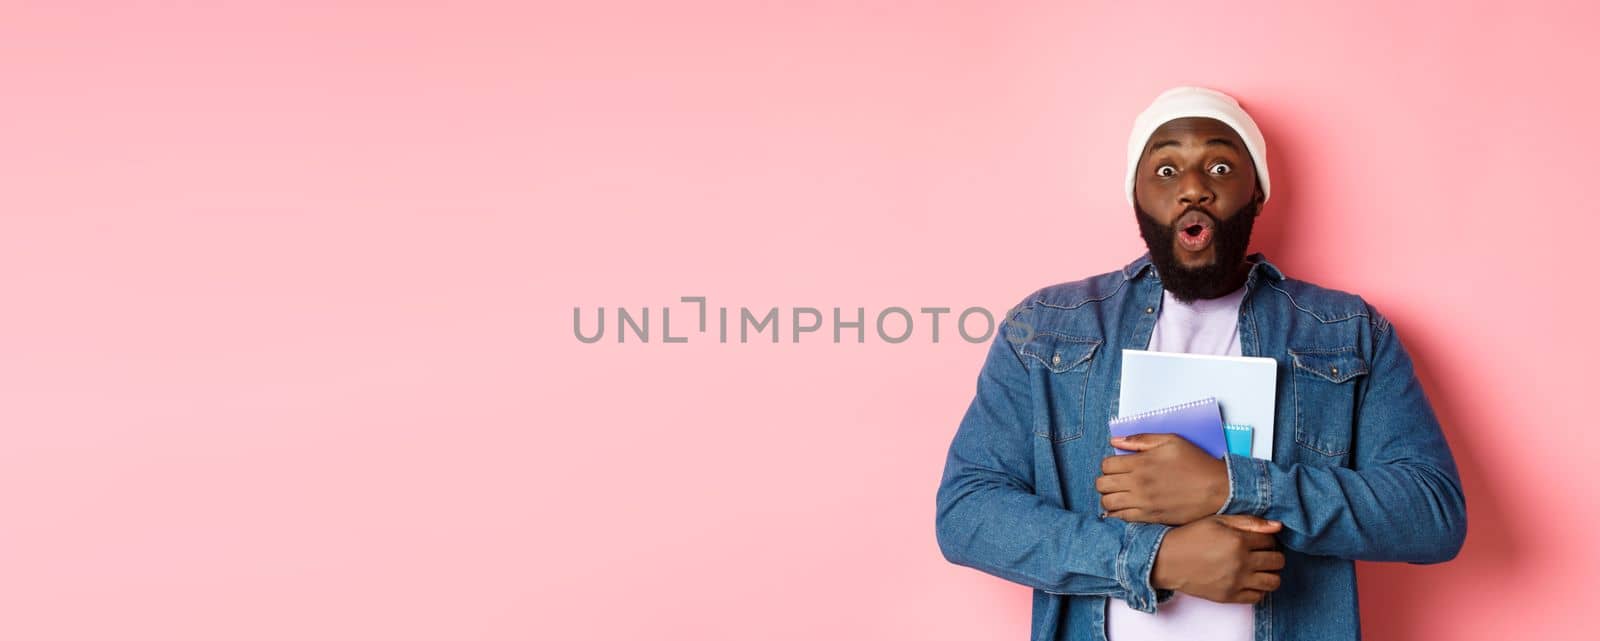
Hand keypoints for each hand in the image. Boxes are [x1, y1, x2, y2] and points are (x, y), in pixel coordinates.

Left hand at [1097, 433, 1228, 524]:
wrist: (1217, 489)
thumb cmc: (1196, 463)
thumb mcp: (1171, 441)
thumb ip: (1140, 439)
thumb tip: (1115, 441)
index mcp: (1141, 463)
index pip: (1106, 465)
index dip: (1109, 465)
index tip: (1118, 466)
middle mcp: (1138, 484)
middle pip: (1102, 485)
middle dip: (1105, 481)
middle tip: (1116, 480)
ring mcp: (1143, 503)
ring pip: (1108, 503)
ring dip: (1109, 497)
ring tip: (1119, 494)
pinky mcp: (1150, 517)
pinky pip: (1121, 519)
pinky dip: (1117, 514)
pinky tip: (1125, 508)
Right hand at [1152, 514, 1284, 603]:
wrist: (1167, 560)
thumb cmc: (1191, 537)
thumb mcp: (1217, 521)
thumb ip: (1248, 522)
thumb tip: (1278, 526)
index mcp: (1238, 540)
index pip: (1271, 541)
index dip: (1268, 539)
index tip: (1259, 540)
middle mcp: (1241, 562)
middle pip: (1277, 561)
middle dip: (1273, 555)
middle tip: (1261, 554)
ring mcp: (1236, 582)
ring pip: (1273, 581)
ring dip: (1271, 574)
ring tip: (1259, 568)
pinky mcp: (1229, 597)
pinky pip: (1258, 597)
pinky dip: (1259, 589)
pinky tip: (1249, 580)